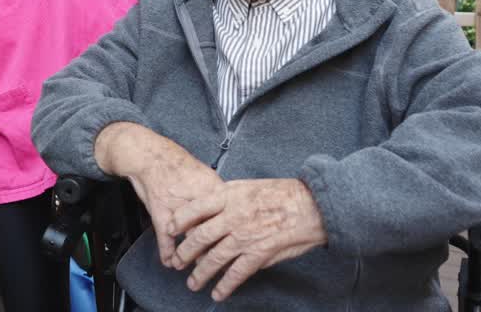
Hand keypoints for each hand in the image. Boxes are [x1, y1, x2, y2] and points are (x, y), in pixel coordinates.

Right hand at [94, 123, 223, 266]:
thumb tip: (233, 209)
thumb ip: (219, 194)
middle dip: (218, 251)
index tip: (239, 249)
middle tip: (221, 265)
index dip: (236, 235)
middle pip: (214, 230)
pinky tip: (170, 262)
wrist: (149, 154)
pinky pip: (166, 238)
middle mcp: (199, 198)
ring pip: (192, 238)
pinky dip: (168, 253)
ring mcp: (179, 206)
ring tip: (198, 271)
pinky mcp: (161, 212)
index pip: (230, 216)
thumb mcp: (204, 175)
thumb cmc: (177, 164)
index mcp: (213, 188)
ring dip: (195, 256)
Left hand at [168, 178, 326, 300]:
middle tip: (176, 262)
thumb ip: (228, 200)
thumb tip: (211, 215)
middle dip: (185, 252)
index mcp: (228, 196)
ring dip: (200, 274)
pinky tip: (217, 293)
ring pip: (214, 258)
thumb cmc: (282, 193)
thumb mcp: (248, 186)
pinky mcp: (259, 253)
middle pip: (200, 236)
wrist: (312, 205)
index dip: (179, 221)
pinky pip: (236, 273)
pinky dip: (225, 286)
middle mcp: (232, 215)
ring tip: (192, 283)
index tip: (169, 230)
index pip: (194, 209)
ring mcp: (245, 235)